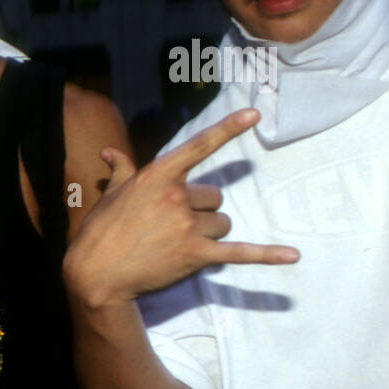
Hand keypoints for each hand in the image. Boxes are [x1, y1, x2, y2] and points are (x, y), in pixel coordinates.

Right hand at [64, 108, 298, 307]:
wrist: (96, 274)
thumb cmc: (100, 231)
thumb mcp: (110, 195)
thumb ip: (120, 170)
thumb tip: (109, 152)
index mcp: (157, 176)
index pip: (198, 147)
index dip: (228, 129)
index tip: (254, 114)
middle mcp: (176, 197)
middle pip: (214, 197)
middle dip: (200, 211)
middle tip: (170, 228)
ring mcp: (186, 226)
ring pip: (223, 223)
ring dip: (209, 234)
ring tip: (178, 245)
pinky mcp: (195, 254)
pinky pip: (238, 252)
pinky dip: (266, 255)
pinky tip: (292, 256)